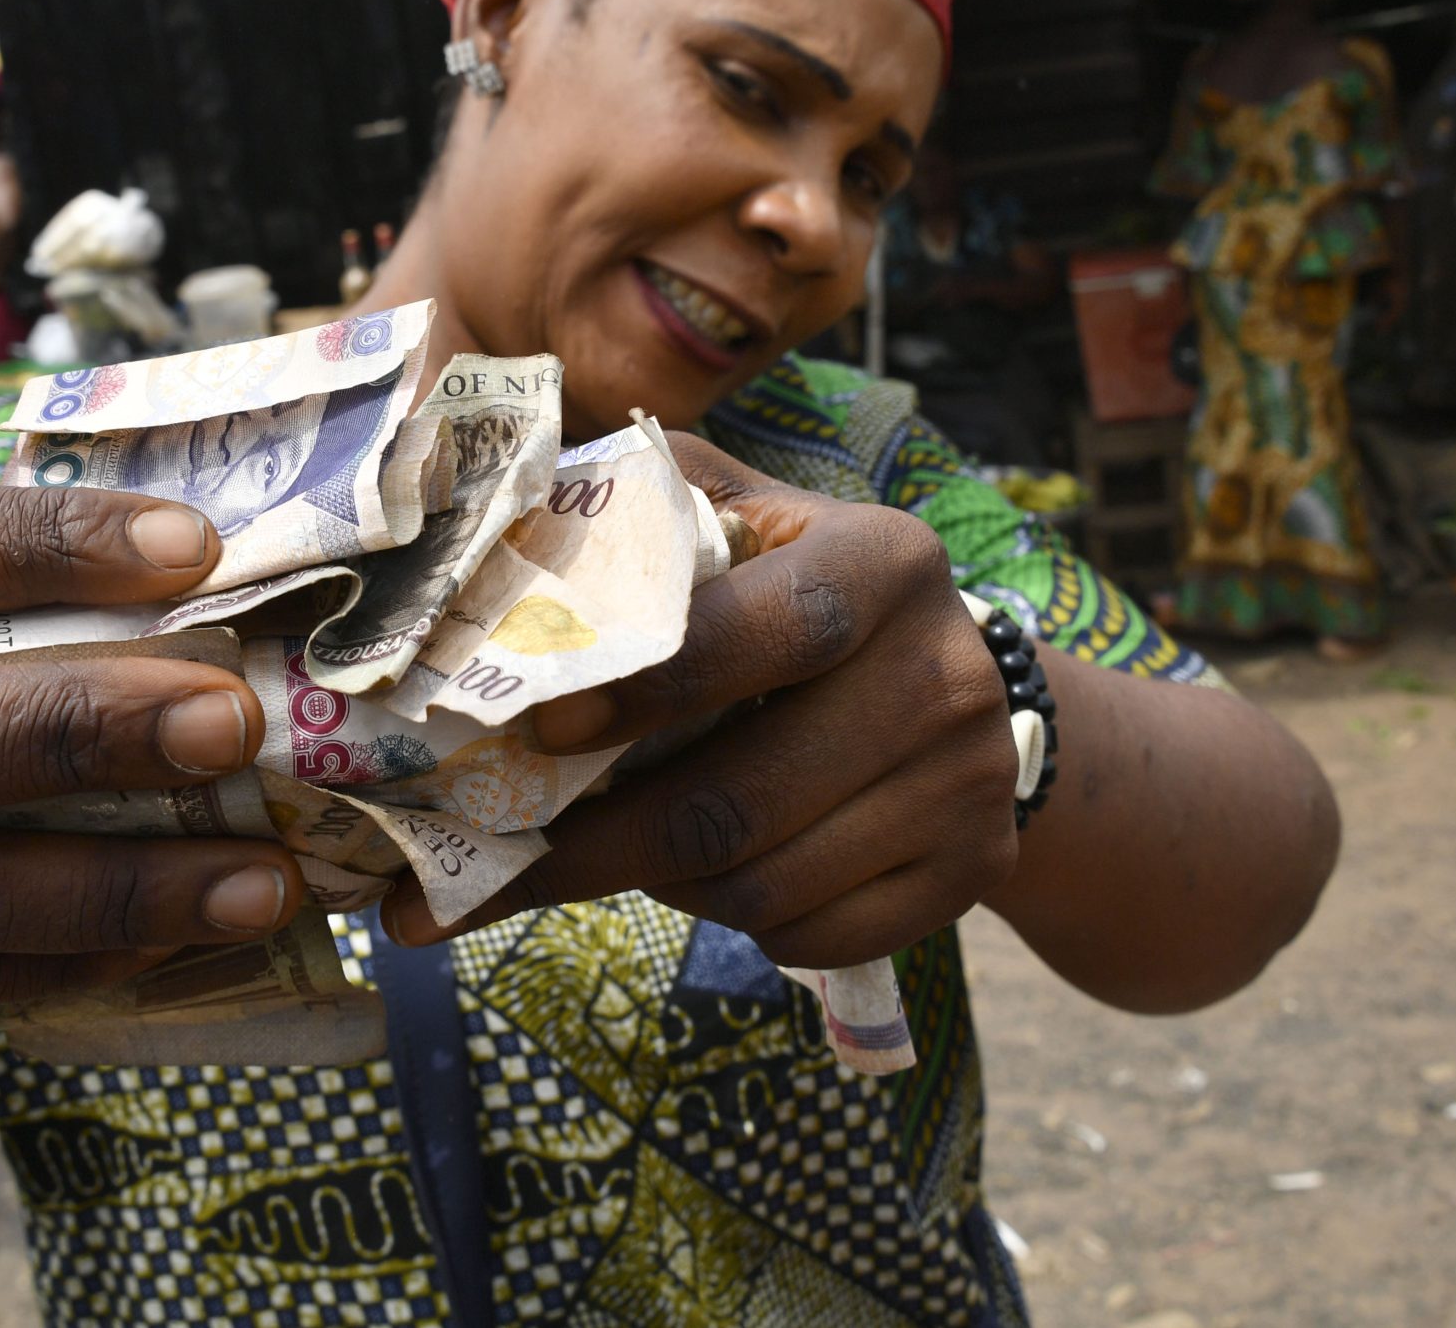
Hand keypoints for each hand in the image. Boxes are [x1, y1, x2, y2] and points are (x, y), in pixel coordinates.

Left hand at [385, 435, 1020, 966]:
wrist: (955, 686)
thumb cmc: (797, 595)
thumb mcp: (743, 524)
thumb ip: (641, 518)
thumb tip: (485, 539)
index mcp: (881, 561)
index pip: (761, 631)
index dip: (644, 688)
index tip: (538, 732)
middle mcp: (944, 671)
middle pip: (739, 800)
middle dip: (595, 841)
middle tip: (484, 865)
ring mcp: (967, 781)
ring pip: (762, 884)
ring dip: (656, 883)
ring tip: (603, 854)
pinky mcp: (971, 871)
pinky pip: (811, 937)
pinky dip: (735, 921)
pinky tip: (702, 878)